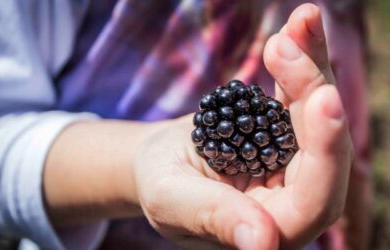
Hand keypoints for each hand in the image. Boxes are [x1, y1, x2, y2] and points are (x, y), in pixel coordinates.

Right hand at [134, 3, 352, 249]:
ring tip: (300, 22)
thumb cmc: (160, 187)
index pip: (313, 200)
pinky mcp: (285, 128)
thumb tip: (262, 245)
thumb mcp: (175, 202)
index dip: (324, 152)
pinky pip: (299, 92)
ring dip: (310, 64)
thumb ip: (215, 218)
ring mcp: (292, 159)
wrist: (158, 161)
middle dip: (311, 92)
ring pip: (316, 112)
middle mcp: (293, 195)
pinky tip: (301, 23)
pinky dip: (302, 57)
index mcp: (273, 227)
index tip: (322, 100)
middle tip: (286, 48)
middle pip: (321, 148)